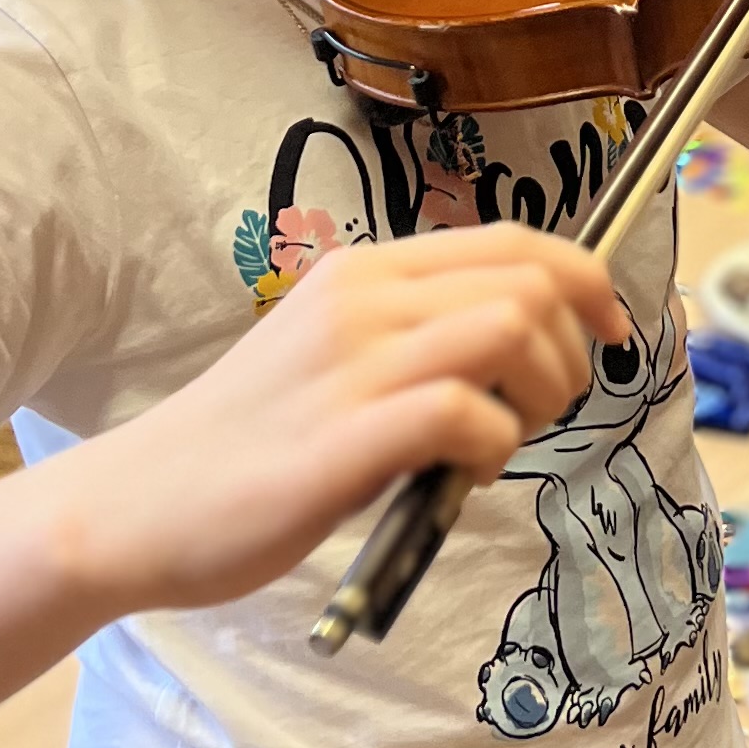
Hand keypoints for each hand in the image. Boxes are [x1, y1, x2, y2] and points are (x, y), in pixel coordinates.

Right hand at [88, 229, 629, 616]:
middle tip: (536, 412)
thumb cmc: (246, 445)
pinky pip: (464, 412)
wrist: (137, 506)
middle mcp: (361, 301)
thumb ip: (413, 337)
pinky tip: (462, 475)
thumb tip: (523, 343)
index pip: (513, 240)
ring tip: (501, 442)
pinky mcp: (341, 440)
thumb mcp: (333, 356)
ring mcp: (350, 365)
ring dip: (540, 394)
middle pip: (528, 281)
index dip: (587, 280)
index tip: (611, 331)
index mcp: (363, 272)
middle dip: (570, 350)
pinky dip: (493, 446)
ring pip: (508, 330)